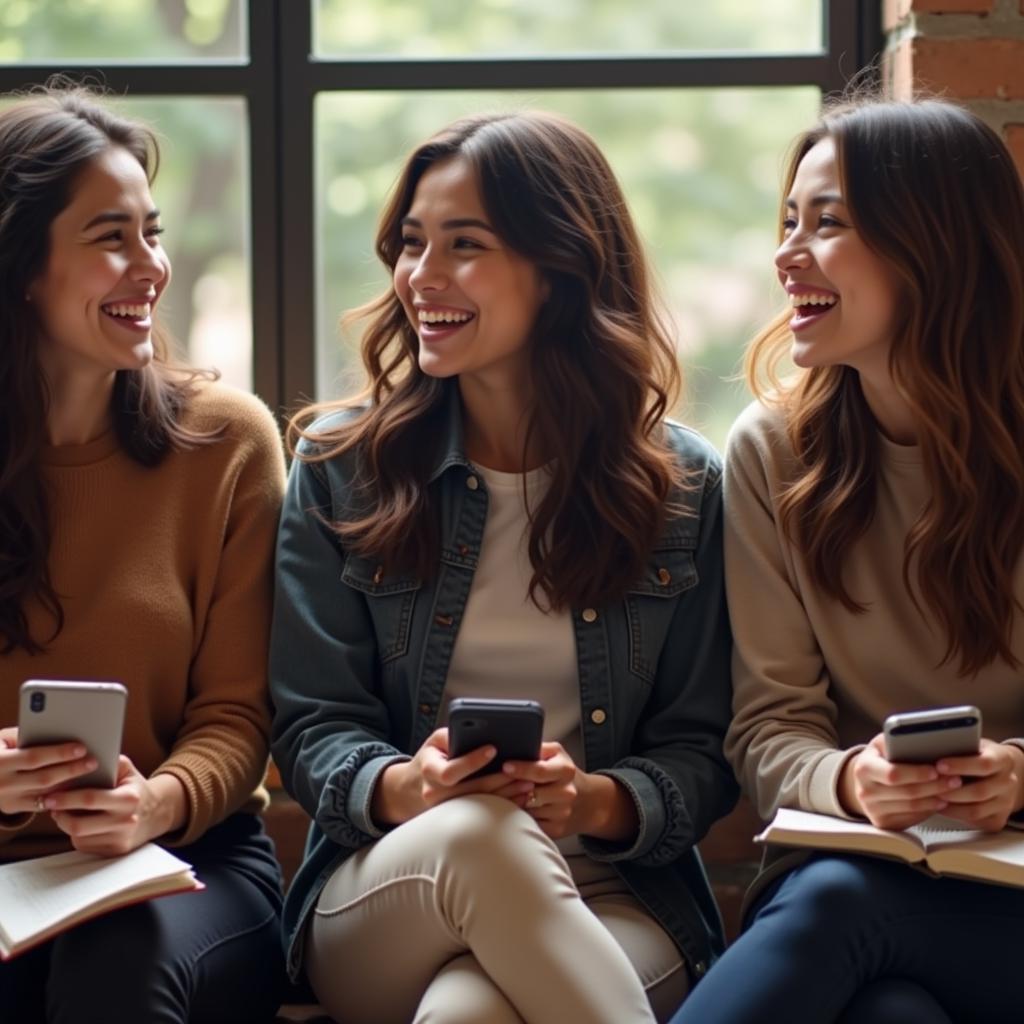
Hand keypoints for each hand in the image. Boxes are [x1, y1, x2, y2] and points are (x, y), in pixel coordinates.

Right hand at [0, 727, 96, 815]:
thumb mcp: (4, 739)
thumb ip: (27, 733)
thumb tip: (60, 726)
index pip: (33, 758)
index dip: (58, 753)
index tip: (81, 747)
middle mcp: (2, 784)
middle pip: (43, 778)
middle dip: (71, 769)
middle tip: (93, 761)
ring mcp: (8, 799)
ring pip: (46, 795)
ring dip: (71, 785)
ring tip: (90, 774)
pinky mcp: (14, 808)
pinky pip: (42, 805)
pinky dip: (61, 797)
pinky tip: (78, 788)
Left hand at [45, 756, 187, 855]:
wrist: (155, 813)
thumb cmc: (135, 789)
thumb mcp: (128, 771)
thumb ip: (110, 762)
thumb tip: (83, 759)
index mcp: (129, 798)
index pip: (90, 799)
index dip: (66, 798)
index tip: (50, 795)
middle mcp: (126, 821)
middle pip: (79, 825)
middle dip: (60, 815)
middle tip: (50, 805)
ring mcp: (120, 839)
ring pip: (79, 837)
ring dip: (65, 825)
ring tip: (62, 813)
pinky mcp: (114, 851)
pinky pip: (86, 845)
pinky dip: (77, 835)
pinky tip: (79, 823)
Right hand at [371, 729, 534, 827]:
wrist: (410, 788)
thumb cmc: (429, 758)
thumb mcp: (434, 742)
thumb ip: (453, 736)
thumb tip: (479, 730)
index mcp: (428, 770)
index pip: (451, 771)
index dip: (472, 761)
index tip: (493, 749)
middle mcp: (434, 793)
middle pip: (472, 791)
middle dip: (500, 781)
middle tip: (523, 773)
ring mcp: (444, 810)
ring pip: (479, 804)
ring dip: (506, 795)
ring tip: (527, 785)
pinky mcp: (455, 818)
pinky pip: (481, 813)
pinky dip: (501, 805)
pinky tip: (519, 798)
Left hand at [502, 742, 637, 841]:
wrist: (587, 801)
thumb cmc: (564, 773)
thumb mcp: (557, 754)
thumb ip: (539, 748)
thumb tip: (517, 745)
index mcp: (566, 770)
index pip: (539, 770)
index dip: (520, 769)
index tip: (505, 766)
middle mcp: (566, 792)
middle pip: (531, 792)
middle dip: (512, 788)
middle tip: (496, 783)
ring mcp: (562, 813)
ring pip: (528, 810)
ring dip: (513, 804)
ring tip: (504, 795)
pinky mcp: (556, 829)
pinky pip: (531, 824)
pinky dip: (521, 817)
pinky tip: (515, 810)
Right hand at [838, 734, 962, 829]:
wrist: (865, 779)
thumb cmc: (881, 757)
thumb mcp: (884, 743)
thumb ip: (899, 740)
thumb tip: (928, 740)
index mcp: (863, 768)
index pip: (893, 774)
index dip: (917, 773)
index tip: (937, 769)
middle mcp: (864, 791)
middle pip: (908, 792)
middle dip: (935, 786)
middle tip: (955, 779)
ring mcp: (872, 810)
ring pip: (913, 807)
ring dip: (936, 798)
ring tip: (952, 789)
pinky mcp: (883, 823)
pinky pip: (912, 818)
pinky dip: (929, 809)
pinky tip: (940, 800)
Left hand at [933, 740, 1023, 831]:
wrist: (1000, 774)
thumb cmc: (977, 756)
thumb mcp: (972, 745)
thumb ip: (959, 748)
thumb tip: (930, 749)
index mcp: (1003, 760)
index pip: (984, 764)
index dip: (960, 766)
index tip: (939, 765)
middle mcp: (1008, 783)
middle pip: (980, 792)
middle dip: (951, 790)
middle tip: (930, 785)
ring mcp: (1005, 803)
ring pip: (976, 810)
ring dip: (950, 805)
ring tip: (931, 797)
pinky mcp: (998, 820)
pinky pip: (975, 821)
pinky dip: (955, 815)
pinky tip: (940, 806)